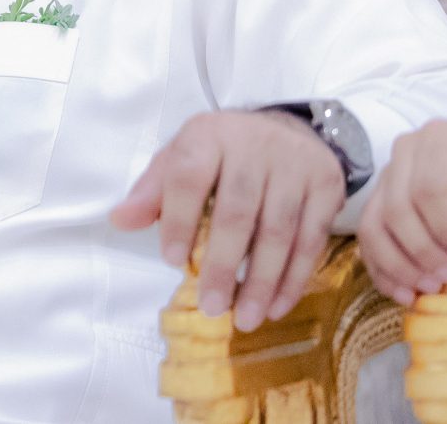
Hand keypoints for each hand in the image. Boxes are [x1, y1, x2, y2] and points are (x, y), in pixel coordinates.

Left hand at [111, 110, 347, 330]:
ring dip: (262, 281)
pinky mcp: (327, 185)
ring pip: (279, 231)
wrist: (286, 128)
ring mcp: (295, 164)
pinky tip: (276, 305)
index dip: (179, 220)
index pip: (190, 176)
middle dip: (223, 264)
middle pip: (238, 211)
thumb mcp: (182, 157)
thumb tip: (119, 220)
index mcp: (209, 134)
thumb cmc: (223, 152)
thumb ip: (152, 190)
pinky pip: (312, 239)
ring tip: (244, 317)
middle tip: (211, 306)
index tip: (172, 262)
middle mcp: (254, 145)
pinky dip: (294, 277)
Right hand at [357, 120, 446, 305]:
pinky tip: (404, 292)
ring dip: (397, 263)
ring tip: (429, 287)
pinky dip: (381, 268)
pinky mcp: (380, 196)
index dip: (444, 229)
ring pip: (374, 223)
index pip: (427, 187)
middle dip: (422, 250)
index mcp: (441, 138)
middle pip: (397, 207)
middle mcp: (405, 149)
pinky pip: (368, 234)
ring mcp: (388, 173)